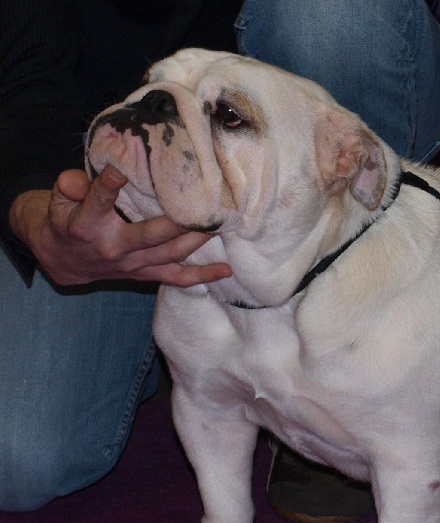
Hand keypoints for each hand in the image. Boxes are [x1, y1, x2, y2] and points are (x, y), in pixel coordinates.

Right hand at [9, 165, 231, 286]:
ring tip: (219, 226)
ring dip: (196, 241)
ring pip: (170, 254)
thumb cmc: (66, 220)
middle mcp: (114, 247)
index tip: (119, 170)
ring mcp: (133, 264)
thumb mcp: (57, 200)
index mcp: (88, 225)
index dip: (108, 186)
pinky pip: (175, 278)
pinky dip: (201, 276)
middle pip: (150, 234)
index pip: (99, 202)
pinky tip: (225, 270)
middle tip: (202, 207)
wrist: (63, 260)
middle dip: (178, 222)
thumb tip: (76, 178)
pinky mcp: (145, 274)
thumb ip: (69, 186)